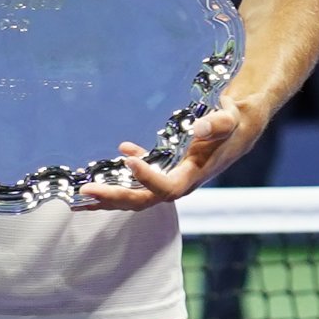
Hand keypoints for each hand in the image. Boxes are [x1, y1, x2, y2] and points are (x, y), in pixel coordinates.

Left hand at [82, 97, 260, 211]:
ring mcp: (170, 181)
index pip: (167, 186)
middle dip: (115, 197)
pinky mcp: (163, 173)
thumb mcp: (229, 119)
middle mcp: (180, 184)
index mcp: (193, 175)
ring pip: (136, 197)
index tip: (128, 159)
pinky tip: (109, 163)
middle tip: (86, 191)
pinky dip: (119, 180)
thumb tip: (199, 126)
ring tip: (80, 198)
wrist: (238, 130)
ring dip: (108, 197)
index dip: (148, 178)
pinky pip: (137, 184)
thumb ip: (216, 124)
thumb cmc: (233, 124)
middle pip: (144, 199)